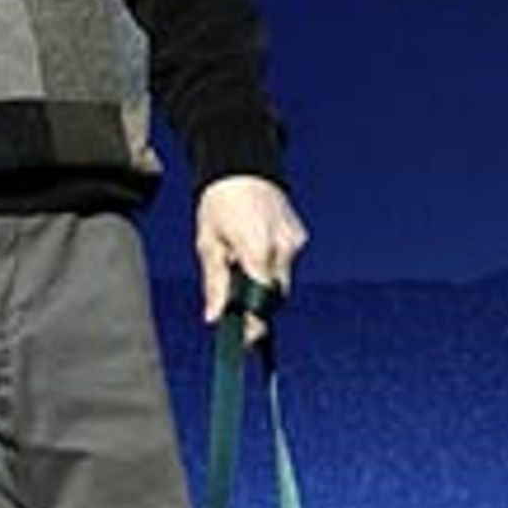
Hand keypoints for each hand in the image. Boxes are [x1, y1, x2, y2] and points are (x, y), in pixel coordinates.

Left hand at [194, 175, 308, 339]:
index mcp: (257, 251)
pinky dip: (271, 266)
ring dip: (264, 284)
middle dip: (257, 306)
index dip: (253, 327)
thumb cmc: (219, 202)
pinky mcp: (299, 237)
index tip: (243, 343)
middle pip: (275, 297)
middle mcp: (283, 248)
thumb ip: (214, 284)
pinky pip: (286, 264)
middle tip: (235, 307)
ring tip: (240, 264)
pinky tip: (254, 250)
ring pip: (282, 281)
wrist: (242, 164)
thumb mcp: (208, 243)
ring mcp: (295, 242)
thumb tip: (214, 318)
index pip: (261, 303)